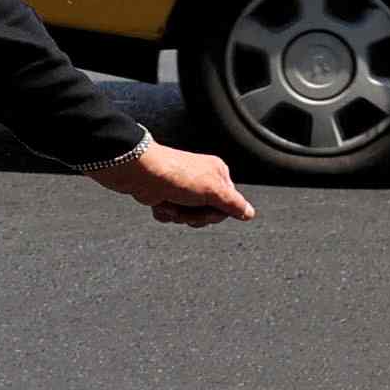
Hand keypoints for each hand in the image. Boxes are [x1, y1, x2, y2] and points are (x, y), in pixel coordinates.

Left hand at [92, 138, 249, 227]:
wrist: (139, 172)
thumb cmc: (176, 175)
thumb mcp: (213, 190)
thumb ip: (233, 203)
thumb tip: (249, 213)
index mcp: (217, 173)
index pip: (229, 206)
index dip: (216, 213)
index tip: (206, 206)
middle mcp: (202, 179)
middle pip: (209, 214)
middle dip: (194, 215)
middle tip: (184, 204)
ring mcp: (183, 189)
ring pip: (189, 217)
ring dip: (178, 214)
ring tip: (169, 201)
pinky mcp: (166, 195)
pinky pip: (171, 216)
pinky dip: (165, 212)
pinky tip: (159, 202)